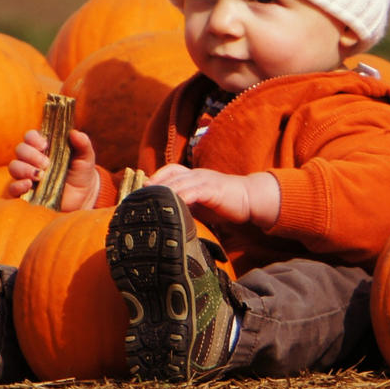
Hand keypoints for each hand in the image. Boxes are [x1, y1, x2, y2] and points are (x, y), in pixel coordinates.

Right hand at [8, 128, 100, 210]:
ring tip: (40, 175)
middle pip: (20, 149)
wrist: (82, 197)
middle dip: (31, 155)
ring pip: (14, 166)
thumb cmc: (81, 173)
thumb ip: (83, 144)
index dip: (33, 138)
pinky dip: (17, 185)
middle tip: (47, 164)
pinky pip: (11, 188)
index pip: (30, 136)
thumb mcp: (85, 158)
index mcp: (43, 147)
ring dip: (24, 169)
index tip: (45, 145)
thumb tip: (74, 133)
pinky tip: (28, 185)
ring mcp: (26, 176)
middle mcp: (31, 160)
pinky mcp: (23, 193)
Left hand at [147, 164, 279, 230]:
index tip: (142, 189)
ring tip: (150, 203)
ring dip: (164, 191)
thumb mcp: (201, 203)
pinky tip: (173, 205)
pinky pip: (194, 191)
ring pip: (179, 182)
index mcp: (193, 176)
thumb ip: (186, 205)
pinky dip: (181, 197)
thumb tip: (167, 217)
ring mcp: (205, 180)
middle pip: (170, 176)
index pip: (169, 170)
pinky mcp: (213, 189)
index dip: (155, 178)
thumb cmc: (224, 204)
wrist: (250, 199)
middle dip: (154, 186)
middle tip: (139, 199)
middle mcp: (197, 174)